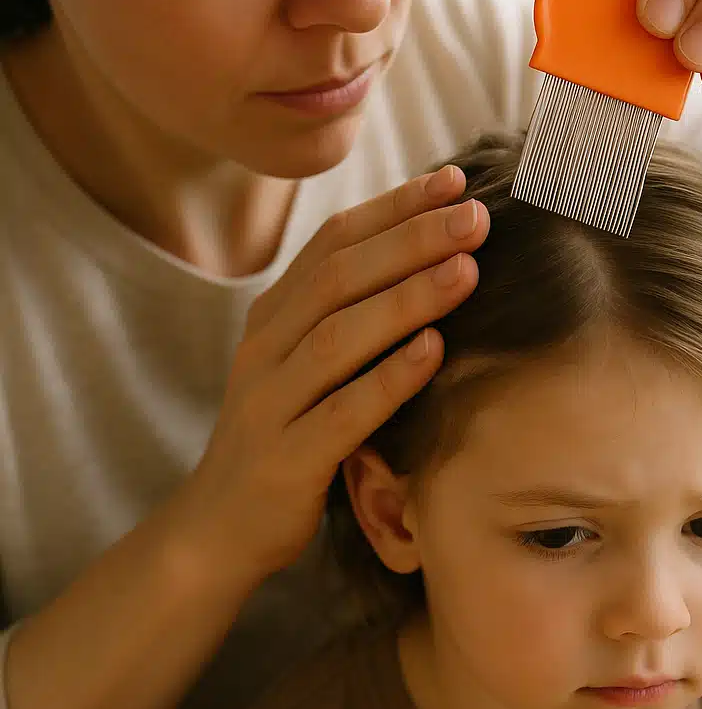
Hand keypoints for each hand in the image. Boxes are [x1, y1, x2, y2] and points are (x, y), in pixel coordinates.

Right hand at [174, 166, 488, 585]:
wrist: (220, 525)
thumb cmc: (286, 430)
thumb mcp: (306, 360)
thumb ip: (349, 310)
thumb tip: (432, 254)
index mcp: (276, 313)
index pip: (335, 240)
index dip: (395, 207)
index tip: (455, 183)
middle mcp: (266, 346)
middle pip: (340, 277)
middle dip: (411, 241)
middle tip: (475, 218)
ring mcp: (270, 402)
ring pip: (338, 336)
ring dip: (405, 298)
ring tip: (467, 270)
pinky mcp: (285, 460)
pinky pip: (341, 413)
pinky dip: (388, 379)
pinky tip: (434, 352)